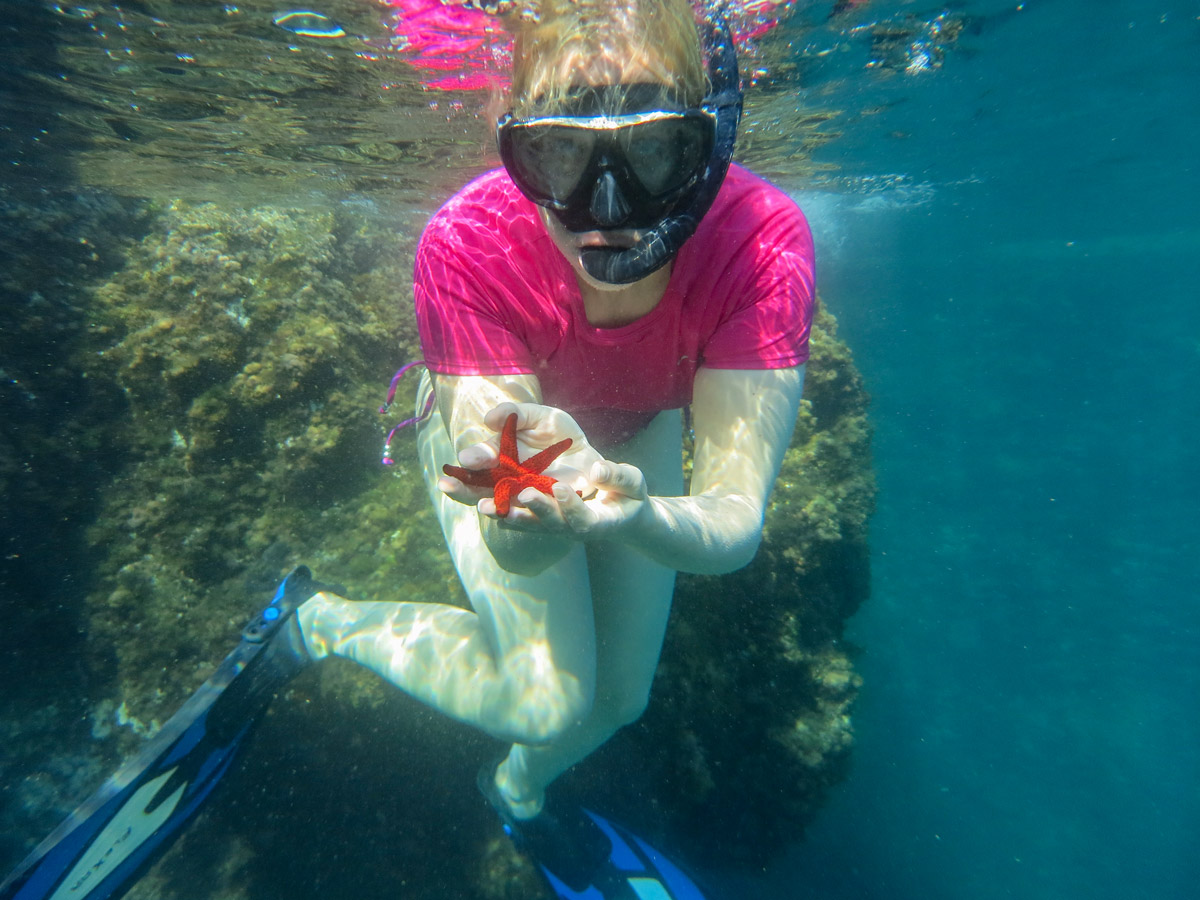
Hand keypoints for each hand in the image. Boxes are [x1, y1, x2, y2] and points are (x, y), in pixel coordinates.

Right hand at [437, 402, 602, 517]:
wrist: (589, 455)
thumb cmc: (558, 435)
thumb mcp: (540, 417)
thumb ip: (515, 414)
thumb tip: (489, 418)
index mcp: (500, 458)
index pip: (479, 461)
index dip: (471, 460)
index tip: (466, 459)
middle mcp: (506, 481)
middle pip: (479, 489)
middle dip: (464, 488)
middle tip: (448, 485)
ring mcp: (525, 498)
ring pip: (502, 507)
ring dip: (491, 507)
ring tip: (484, 507)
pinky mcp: (547, 510)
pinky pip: (535, 517)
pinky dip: (524, 516)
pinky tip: (512, 516)